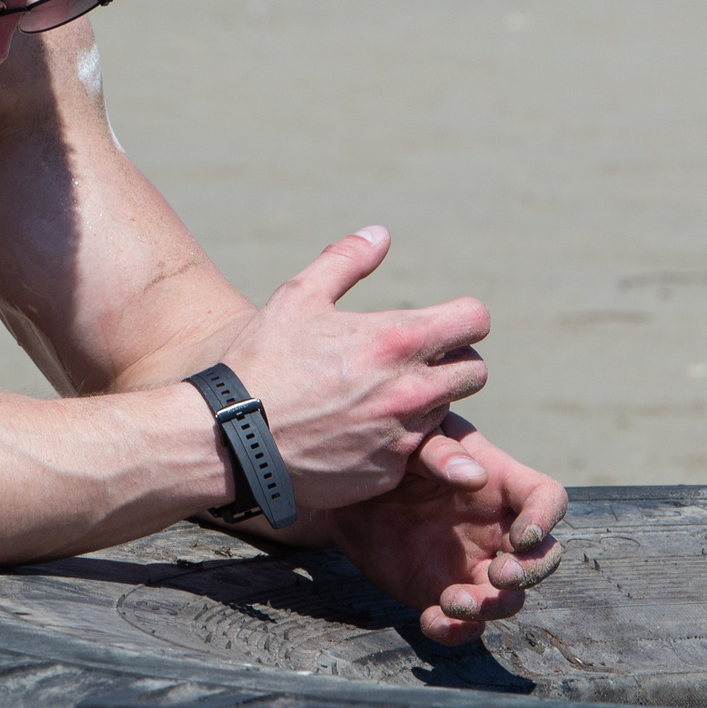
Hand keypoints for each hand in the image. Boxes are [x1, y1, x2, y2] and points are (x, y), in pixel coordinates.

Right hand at [218, 226, 488, 510]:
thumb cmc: (263, 361)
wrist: (231, 437)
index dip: (460, 319)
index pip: (474, 322)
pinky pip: (411, 453)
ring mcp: (403, 436)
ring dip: (421, 403)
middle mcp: (410, 390)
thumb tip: (380, 234)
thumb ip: (345, 261)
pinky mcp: (388, 473)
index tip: (440, 325)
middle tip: (411, 363)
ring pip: (443, 414)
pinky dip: (392, 442)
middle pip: (474, 372)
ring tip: (374, 398)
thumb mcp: (297, 298)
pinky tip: (353, 432)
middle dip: (451, 364)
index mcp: (396, 340)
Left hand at [324, 413, 567, 643]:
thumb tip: (473, 476)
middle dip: (530, 571)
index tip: (522, 535)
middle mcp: (496, 528)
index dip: (546, 518)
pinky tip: (431, 621)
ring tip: (453, 601)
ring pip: (508, 597)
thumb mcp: (412, 438)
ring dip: (491, 605)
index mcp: (500, 482)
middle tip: (499, 574)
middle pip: (542, 557)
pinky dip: (455, 630)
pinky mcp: (445, 590)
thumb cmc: (392, 450)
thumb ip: (439, 451)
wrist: (348, 486)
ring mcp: (474, 564)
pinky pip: (464, 623)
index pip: (546, 498)